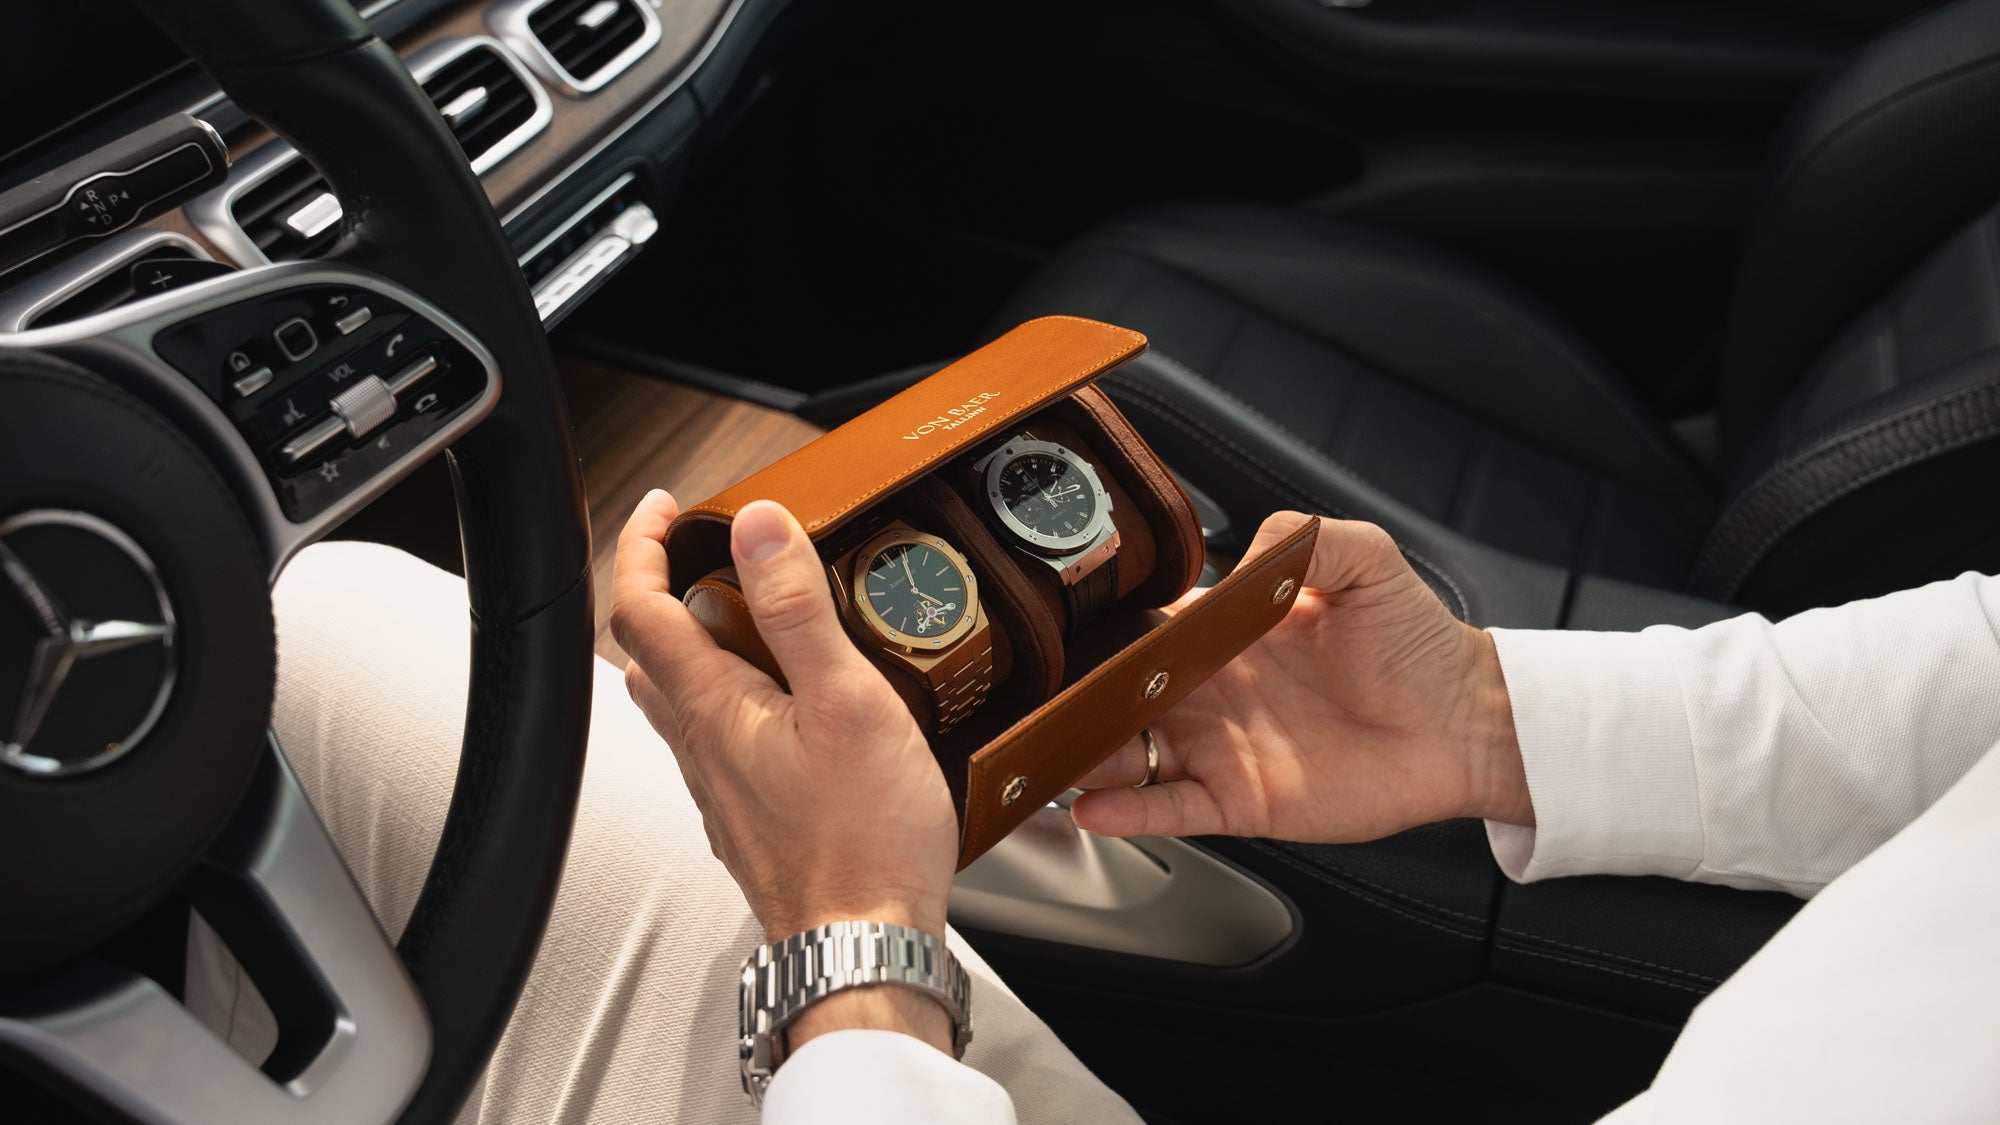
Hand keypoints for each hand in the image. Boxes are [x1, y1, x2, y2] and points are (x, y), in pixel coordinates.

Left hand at [612, 491, 959, 1053]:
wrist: (862, 946)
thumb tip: (759, 525)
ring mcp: (722, 788)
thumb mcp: (845, 702)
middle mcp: (703, 747)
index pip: (641, 606)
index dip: (643, 544)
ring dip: (697, 649)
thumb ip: (799, 610)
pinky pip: (719, 745)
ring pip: (682, 702)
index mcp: (713, 707)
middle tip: (705, 556)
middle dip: (666, 591)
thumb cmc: (863, 843)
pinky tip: (788, 712)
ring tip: (752, 623)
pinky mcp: (749, 821)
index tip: (667, 508)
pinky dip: (735, 704)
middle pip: (650, 653)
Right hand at [1070, 513, 1529, 842]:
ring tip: (1046, 755)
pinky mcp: (1240, 801)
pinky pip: (1170, 808)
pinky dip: (1128, 812)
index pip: (1146, 631)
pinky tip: (1092, 807)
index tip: (1060, 634)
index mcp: (1227, 633)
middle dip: (1075, 700)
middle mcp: (1213, 693)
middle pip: (1121, 698)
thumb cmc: (1419, 643)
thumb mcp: (1367, 562)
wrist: (1465, 721)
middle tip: (1032, 700)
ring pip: (1131, 756)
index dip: (1103, 634)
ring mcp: (1221, 750)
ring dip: (1086, 757)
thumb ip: (1307, 536)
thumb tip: (1252, 540)